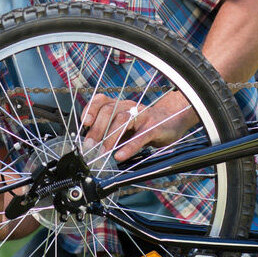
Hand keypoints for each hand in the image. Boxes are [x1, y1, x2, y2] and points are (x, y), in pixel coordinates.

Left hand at [82, 90, 198, 160]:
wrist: (172, 119)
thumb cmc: (143, 125)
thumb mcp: (124, 125)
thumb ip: (109, 130)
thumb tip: (90, 144)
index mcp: (119, 104)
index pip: (100, 100)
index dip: (90, 109)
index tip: (85, 123)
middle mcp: (128, 106)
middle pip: (109, 111)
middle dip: (97, 129)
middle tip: (90, 145)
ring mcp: (141, 115)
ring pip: (122, 120)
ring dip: (110, 138)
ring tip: (103, 152)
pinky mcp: (154, 126)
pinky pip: (140, 136)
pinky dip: (128, 147)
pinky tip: (120, 156)